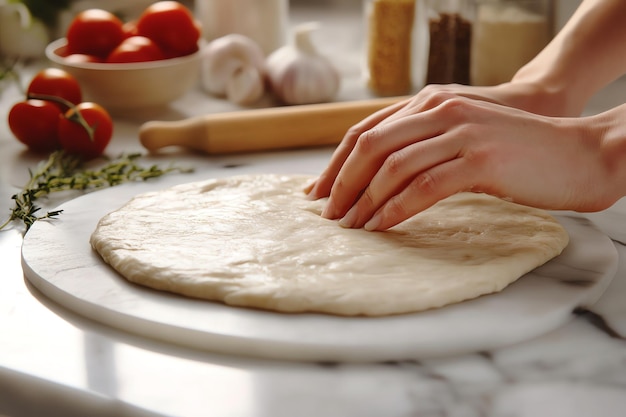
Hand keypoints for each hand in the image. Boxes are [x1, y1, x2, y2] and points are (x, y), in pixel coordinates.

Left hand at [306, 88, 619, 230]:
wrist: (577, 153)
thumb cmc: (517, 152)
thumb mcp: (462, 138)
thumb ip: (424, 147)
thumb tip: (379, 179)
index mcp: (430, 104)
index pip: (366, 131)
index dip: (336, 162)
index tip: (317, 191)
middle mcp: (439, 111)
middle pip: (370, 146)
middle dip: (342, 183)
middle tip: (328, 214)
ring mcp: (460, 132)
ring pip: (393, 166)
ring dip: (364, 200)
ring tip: (350, 227)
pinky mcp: (479, 159)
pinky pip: (423, 186)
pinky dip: (395, 209)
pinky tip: (381, 226)